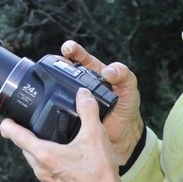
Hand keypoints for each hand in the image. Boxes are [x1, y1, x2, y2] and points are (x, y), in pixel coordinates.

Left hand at [1, 88, 122, 181]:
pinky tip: (63, 156)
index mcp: (45, 154)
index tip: (6, 119)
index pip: (17, 137)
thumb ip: (87, 110)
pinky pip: (45, 170)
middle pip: (24, 148)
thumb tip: (82, 94)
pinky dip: (48, 161)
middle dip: (26, 135)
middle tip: (32, 124)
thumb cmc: (99, 173)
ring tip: (49, 137)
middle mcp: (41, 169)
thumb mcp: (95, 134)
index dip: (8, 126)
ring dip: (37, 148)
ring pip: (34, 159)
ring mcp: (48, 180)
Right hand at [60, 40, 144, 160]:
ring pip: (60, 86)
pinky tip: (55, 103)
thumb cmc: (127, 104)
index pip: (79, 56)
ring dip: (54, 81)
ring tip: (53, 78)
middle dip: (57, 62)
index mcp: (93, 71)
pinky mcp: (72, 113)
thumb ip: (123, 73)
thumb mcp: (129, 85)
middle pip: (64, 68)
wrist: (125, 132)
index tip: (68, 49)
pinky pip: (61, 106)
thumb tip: (108, 72)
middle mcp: (81, 82)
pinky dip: (56, 104)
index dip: (72, 50)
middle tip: (58, 61)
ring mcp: (75, 98)